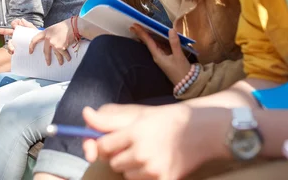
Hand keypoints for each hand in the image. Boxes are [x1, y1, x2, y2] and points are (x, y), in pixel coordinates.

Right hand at [0, 18, 36, 54]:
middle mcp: (17, 36)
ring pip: (10, 43)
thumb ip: (28, 25)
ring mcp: (16, 43)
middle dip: (2, 31)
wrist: (41, 48)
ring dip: (10, 46)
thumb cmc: (37, 39)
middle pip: (8, 32)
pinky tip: (14, 52)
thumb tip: (21, 19)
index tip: (15, 25)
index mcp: (21, 30)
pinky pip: (11, 50)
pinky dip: (11, 51)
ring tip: (13, 49)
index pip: (15, 25)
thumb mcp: (34, 31)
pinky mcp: (17, 49)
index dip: (14, 24)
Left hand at [29, 18, 73, 65]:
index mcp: (45, 32)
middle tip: (48, 63)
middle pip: (45, 51)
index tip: (30, 52)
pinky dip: (66, 57)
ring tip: (61, 63)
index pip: (34, 40)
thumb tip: (49, 42)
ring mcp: (54, 44)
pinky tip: (68, 59)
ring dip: (59, 60)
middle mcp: (48, 39)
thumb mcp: (53, 28)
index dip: (31, 46)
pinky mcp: (60, 47)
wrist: (73, 26)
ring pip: (56, 54)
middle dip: (47, 59)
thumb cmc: (65, 26)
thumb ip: (49, 35)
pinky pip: (63, 54)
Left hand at [82, 104, 229, 179]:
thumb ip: (110, 118)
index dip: (106, 143)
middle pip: (114, 163)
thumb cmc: (169, 120)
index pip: (103, 146)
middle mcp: (142, 152)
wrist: (202, 131)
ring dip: (132, 167)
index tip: (114, 140)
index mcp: (135, 132)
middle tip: (137, 144)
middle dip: (120, 155)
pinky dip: (146, 176)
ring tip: (149, 153)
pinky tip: (157, 164)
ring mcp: (153, 170)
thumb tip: (85, 114)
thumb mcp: (140, 114)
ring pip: (127, 175)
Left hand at [131, 25, 190, 84]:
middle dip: (143, 33)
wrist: (187, 83)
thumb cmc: (181, 71)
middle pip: (149, 42)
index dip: (141, 33)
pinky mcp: (168, 56)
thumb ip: (174, 43)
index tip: (134, 26)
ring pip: (155, 43)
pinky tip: (159, 34)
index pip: (148, 42)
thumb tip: (170, 30)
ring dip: (150, 35)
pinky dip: (159, 39)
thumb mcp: (178, 56)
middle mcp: (158, 55)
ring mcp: (162, 56)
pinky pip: (162, 45)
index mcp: (157, 55)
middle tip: (135, 24)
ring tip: (144, 26)